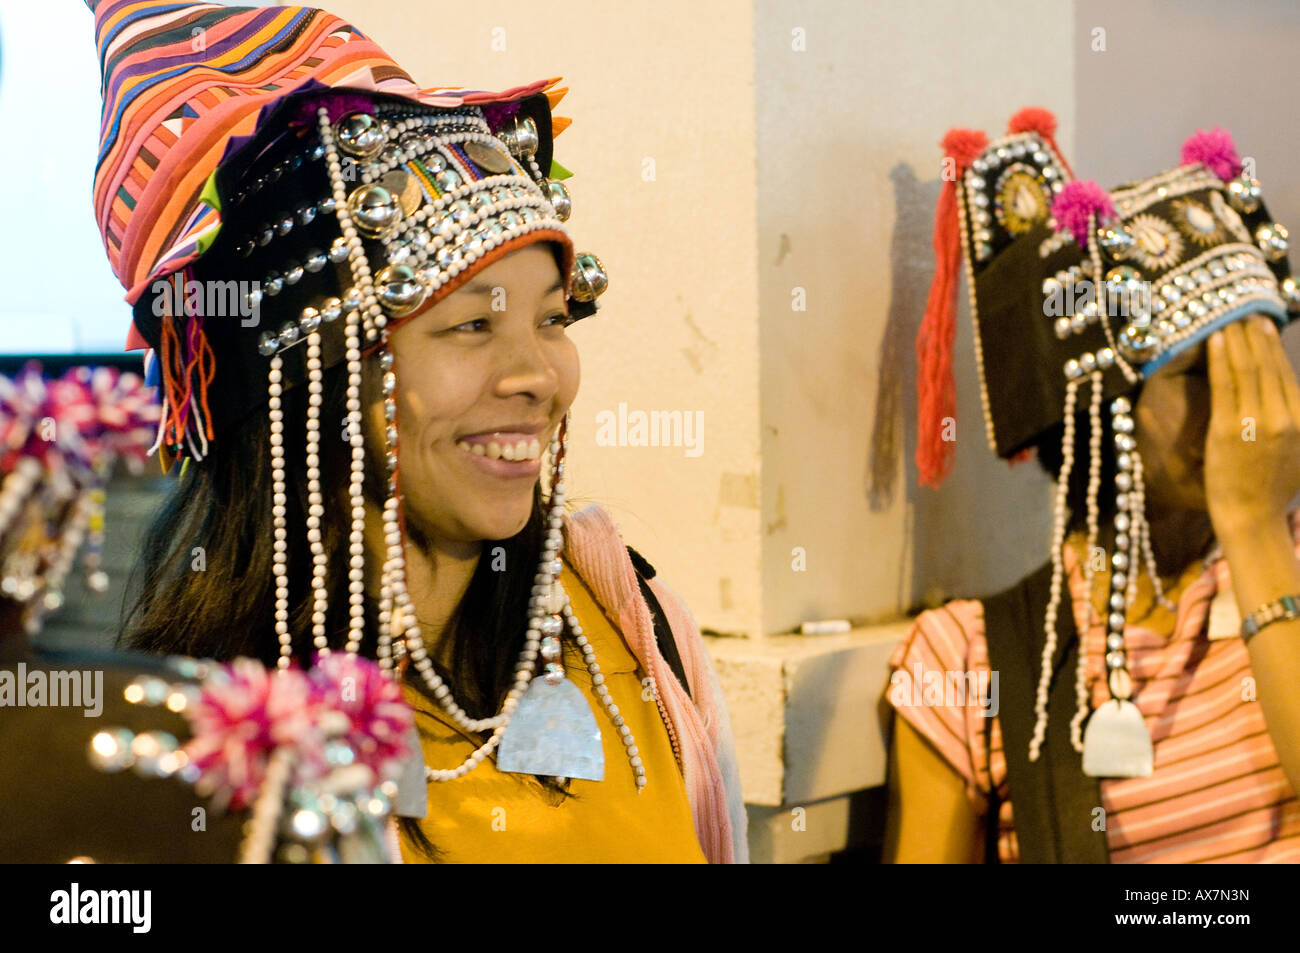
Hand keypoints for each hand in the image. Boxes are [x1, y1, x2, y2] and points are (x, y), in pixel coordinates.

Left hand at [1204, 317, 1299, 542]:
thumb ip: (1296, 424)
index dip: (1272, 348)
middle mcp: (1286, 417)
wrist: (1252, 519)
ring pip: (1248, 370)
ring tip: (1228, 319)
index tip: (1262, 326)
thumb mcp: (1299, 452)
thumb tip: (1291, 400)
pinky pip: (1225, 385)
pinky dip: (1221, 359)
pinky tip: (1215, 340)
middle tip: (1244, 313)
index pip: (1286, 374)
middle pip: (1269, 366)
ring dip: (1238, 340)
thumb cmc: (1270, 491)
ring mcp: (1257, 422)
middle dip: (1255, 337)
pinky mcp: (1229, 429)